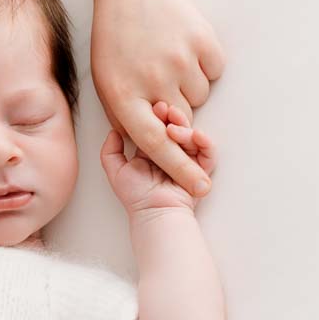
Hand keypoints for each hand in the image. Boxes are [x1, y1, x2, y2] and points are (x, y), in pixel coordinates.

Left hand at [91, 0, 223, 195]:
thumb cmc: (115, 40)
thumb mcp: (106, 80)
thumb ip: (124, 115)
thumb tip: (147, 146)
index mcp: (121, 93)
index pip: (154, 143)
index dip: (178, 168)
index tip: (199, 188)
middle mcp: (152, 78)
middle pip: (182, 119)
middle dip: (176, 111)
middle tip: (157, 79)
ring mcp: (179, 58)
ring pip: (200, 96)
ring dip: (187, 84)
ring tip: (164, 57)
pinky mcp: (202, 41)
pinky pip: (213, 71)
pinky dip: (202, 64)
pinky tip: (181, 44)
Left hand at [100, 102, 215, 213]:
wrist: (154, 213)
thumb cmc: (136, 195)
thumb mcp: (115, 170)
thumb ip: (110, 151)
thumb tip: (113, 131)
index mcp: (151, 150)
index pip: (157, 126)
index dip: (157, 115)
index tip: (153, 106)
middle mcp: (170, 153)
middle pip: (176, 127)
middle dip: (173, 116)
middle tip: (166, 110)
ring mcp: (186, 160)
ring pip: (191, 136)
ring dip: (185, 127)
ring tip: (174, 128)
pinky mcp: (201, 170)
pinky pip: (208, 152)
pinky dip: (205, 142)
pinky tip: (196, 135)